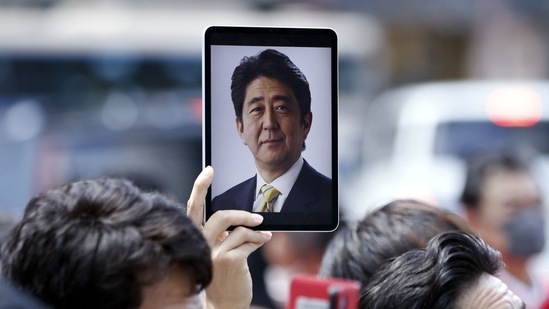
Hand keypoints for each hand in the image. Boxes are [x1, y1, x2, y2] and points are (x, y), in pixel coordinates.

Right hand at [187, 166, 271, 308]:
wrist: (223, 304)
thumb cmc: (220, 277)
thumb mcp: (216, 251)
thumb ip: (220, 234)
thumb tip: (241, 217)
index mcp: (195, 237)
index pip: (193, 209)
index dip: (200, 187)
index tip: (209, 170)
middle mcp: (200, 244)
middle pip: (219, 216)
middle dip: (240, 212)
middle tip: (257, 214)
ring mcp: (213, 253)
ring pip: (237, 227)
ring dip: (254, 225)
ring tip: (264, 228)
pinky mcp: (228, 260)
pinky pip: (248, 240)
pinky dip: (260, 238)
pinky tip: (265, 239)